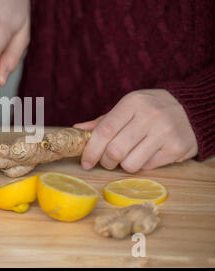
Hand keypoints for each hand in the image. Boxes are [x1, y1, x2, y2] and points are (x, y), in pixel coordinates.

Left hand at [74, 89, 197, 172]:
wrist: (192, 109)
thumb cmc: (152, 109)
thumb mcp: (129, 107)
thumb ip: (104, 120)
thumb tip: (78, 129)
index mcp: (133, 103)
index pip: (105, 130)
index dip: (91, 150)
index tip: (85, 162)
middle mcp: (149, 116)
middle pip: (115, 150)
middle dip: (105, 161)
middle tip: (107, 161)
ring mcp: (164, 133)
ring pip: (130, 163)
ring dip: (123, 165)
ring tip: (127, 157)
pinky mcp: (176, 148)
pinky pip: (147, 167)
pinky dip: (141, 165)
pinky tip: (145, 154)